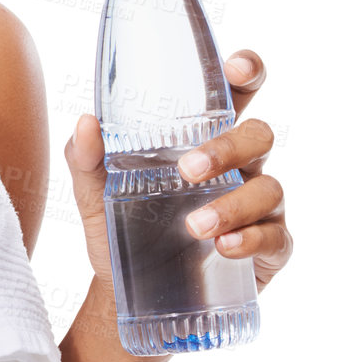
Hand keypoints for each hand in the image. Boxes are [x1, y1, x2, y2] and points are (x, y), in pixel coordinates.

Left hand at [65, 49, 293, 292]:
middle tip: (188, 170)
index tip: (237, 70)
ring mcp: (258, 206)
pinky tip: (223, 247)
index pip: (235, 95)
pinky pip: (275, 237)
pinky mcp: (268, 248)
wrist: (127, 291)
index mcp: (202, 138)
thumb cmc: (120, 223)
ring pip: (269, 188)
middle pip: (259, 135)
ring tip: (194, 227)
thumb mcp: (94, 190)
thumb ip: (86, 155)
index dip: (247, 73)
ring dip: (232, 205)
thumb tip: (86, 123)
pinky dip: (251, 239)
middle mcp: (238, 165)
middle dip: (230, 146)